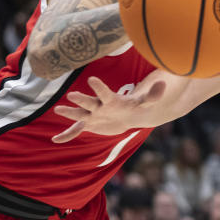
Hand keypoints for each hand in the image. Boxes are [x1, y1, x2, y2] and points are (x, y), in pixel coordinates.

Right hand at [51, 75, 166, 142]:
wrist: (125, 115)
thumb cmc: (133, 106)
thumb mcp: (143, 102)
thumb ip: (152, 95)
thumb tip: (164, 84)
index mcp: (111, 99)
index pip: (104, 92)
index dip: (99, 87)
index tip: (92, 79)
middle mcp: (99, 106)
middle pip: (89, 102)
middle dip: (81, 99)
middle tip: (72, 95)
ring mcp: (92, 115)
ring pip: (79, 114)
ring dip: (69, 113)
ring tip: (58, 110)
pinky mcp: (90, 125)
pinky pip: (76, 130)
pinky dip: (67, 135)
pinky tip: (56, 139)